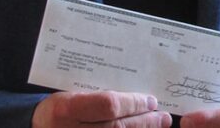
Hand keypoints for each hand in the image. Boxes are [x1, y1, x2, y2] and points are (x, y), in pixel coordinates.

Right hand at [32, 91, 172, 127]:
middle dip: (144, 122)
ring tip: (158, 125)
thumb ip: (97, 95)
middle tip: (163, 116)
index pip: (108, 105)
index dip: (133, 104)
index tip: (150, 100)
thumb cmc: (57, 108)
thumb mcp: (71, 95)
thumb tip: (135, 96)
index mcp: (66, 109)